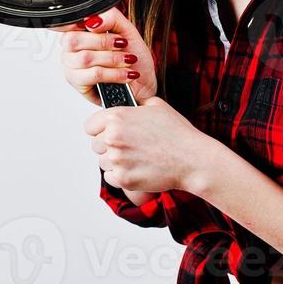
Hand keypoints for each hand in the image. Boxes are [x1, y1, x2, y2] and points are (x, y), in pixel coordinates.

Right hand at [50, 6, 157, 105]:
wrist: (143, 80)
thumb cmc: (132, 55)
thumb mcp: (126, 29)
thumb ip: (109, 17)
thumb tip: (93, 21)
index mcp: (77, 31)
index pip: (67, 23)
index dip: (82, 24)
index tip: (101, 27)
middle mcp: (70, 49)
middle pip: (72, 40)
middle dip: (103, 42)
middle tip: (121, 44)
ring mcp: (72, 68)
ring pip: (85, 58)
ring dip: (113, 59)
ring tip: (127, 60)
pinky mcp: (79, 85)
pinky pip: (94, 75)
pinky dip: (114, 73)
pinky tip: (125, 73)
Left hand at [83, 95, 214, 195]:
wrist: (192, 159)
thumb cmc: (178, 133)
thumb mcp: (156, 106)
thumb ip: (134, 105)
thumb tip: (126, 104)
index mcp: (117, 117)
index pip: (90, 126)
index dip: (99, 129)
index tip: (106, 133)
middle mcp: (113, 138)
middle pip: (96, 145)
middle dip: (109, 146)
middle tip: (129, 148)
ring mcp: (117, 160)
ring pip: (103, 162)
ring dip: (115, 162)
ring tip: (137, 158)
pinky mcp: (123, 179)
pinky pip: (110, 178)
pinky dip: (121, 176)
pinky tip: (137, 169)